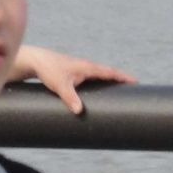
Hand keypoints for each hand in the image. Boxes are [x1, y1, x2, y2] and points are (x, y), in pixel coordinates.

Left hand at [10, 44, 137, 113]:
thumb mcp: (60, 86)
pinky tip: (100, 90)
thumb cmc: (49, 71)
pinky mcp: (76, 73)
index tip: (136, 82)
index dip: (123, 77)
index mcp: (88, 67)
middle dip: (121, 80)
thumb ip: (70, 98)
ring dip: (111, 81)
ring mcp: (82, 69)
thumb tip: (79, 111)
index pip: (111, 72)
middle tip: (133, 88)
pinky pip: (93, 78)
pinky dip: (101, 82)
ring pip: (101, 76)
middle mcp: (87, 67)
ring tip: (121, 90)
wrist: (36, 61)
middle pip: (109, 74)